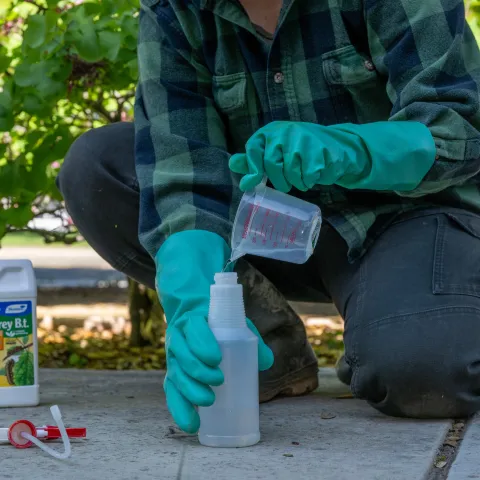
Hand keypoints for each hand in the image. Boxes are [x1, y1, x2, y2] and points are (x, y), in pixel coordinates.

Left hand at [156, 230, 273, 432]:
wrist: (199, 278)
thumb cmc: (215, 314)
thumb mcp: (235, 334)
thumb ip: (250, 348)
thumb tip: (267, 363)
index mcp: (185, 359)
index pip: (176, 388)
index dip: (181, 408)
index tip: (194, 427)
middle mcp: (178, 348)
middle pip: (175, 376)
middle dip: (189, 392)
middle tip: (210, 400)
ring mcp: (181, 331)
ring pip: (179, 356)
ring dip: (196, 370)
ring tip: (216, 378)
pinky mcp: (189, 313)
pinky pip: (190, 331)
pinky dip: (202, 344)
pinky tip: (214, 354)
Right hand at [164, 314, 272, 432]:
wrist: (195, 324)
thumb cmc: (220, 327)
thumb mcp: (236, 327)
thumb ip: (253, 342)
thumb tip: (266, 362)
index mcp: (192, 321)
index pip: (193, 329)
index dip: (201, 344)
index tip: (216, 358)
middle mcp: (178, 339)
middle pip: (182, 356)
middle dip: (199, 371)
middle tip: (219, 380)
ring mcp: (173, 360)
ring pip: (176, 376)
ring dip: (190, 391)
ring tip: (209, 401)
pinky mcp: (172, 378)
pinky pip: (172, 394)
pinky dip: (181, 410)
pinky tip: (192, 424)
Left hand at [229, 120, 435, 192]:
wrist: (335, 146)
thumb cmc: (299, 151)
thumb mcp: (274, 152)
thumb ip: (254, 159)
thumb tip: (232, 163)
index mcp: (272, 130)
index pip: (254, 149)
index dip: (253, 168)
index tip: (252, 183)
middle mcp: (286, 131)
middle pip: (272, 165)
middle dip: (279, 180)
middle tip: (286, 182)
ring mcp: (303, 140)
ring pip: (290, 174)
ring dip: (297, 182)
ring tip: (303, 175)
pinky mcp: (319, 152)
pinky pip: (307, 177)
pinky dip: (310, 181)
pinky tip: (315, 173)